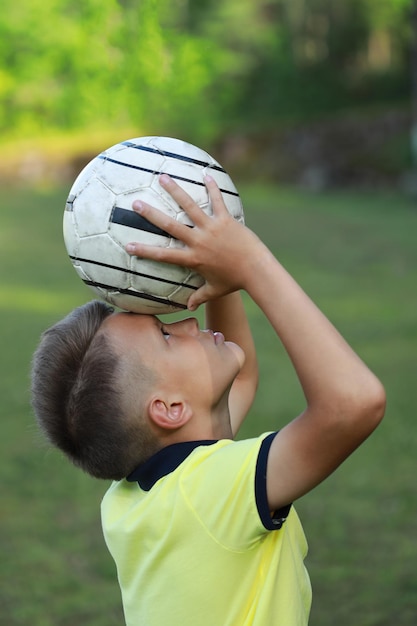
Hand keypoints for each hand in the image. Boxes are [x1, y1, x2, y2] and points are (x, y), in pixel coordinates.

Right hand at [126, 174, 261, 309]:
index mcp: (193, 258)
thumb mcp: (214, 291)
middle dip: (151, 214)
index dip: (145, 251)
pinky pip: (217, 200)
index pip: (164, 255)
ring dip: (175, 190)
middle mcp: (199, 241)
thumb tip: (189, 308)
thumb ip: (199, 297)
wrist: (257, 270)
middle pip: (170, 225)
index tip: (128, 245)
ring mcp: (212, 228)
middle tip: (136, 203)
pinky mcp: (226, 220)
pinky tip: (205, 174)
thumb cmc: (235, 282)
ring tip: (162, 177)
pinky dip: (211, 187)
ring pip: (190, 206)